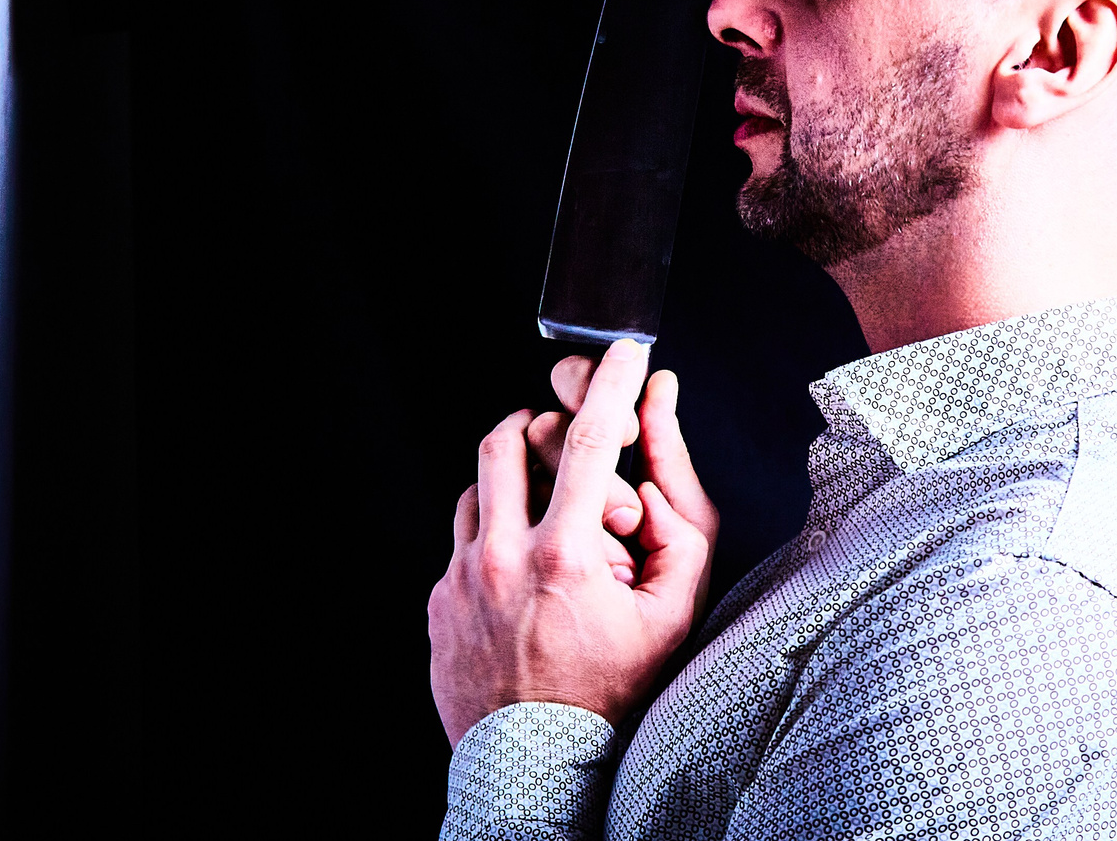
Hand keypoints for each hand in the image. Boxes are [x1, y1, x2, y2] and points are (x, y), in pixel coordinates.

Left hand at [428, 340, 720, 745]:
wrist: (535, 763)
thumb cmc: (612, 694)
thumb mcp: (670, 620)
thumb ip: (678, 543)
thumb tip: (653, 486)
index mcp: (565, 556)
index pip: (590, 441)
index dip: (612, 384)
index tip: (624, 352)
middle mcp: (503, 558)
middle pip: (506, 443)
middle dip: (537, 421)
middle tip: (559, 432)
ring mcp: (461, 579)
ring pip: (474, 487)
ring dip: (510, 478)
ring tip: (541, 505)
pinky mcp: (438, 602)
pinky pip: (459, 542)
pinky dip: (490, 534)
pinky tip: (520, 567)